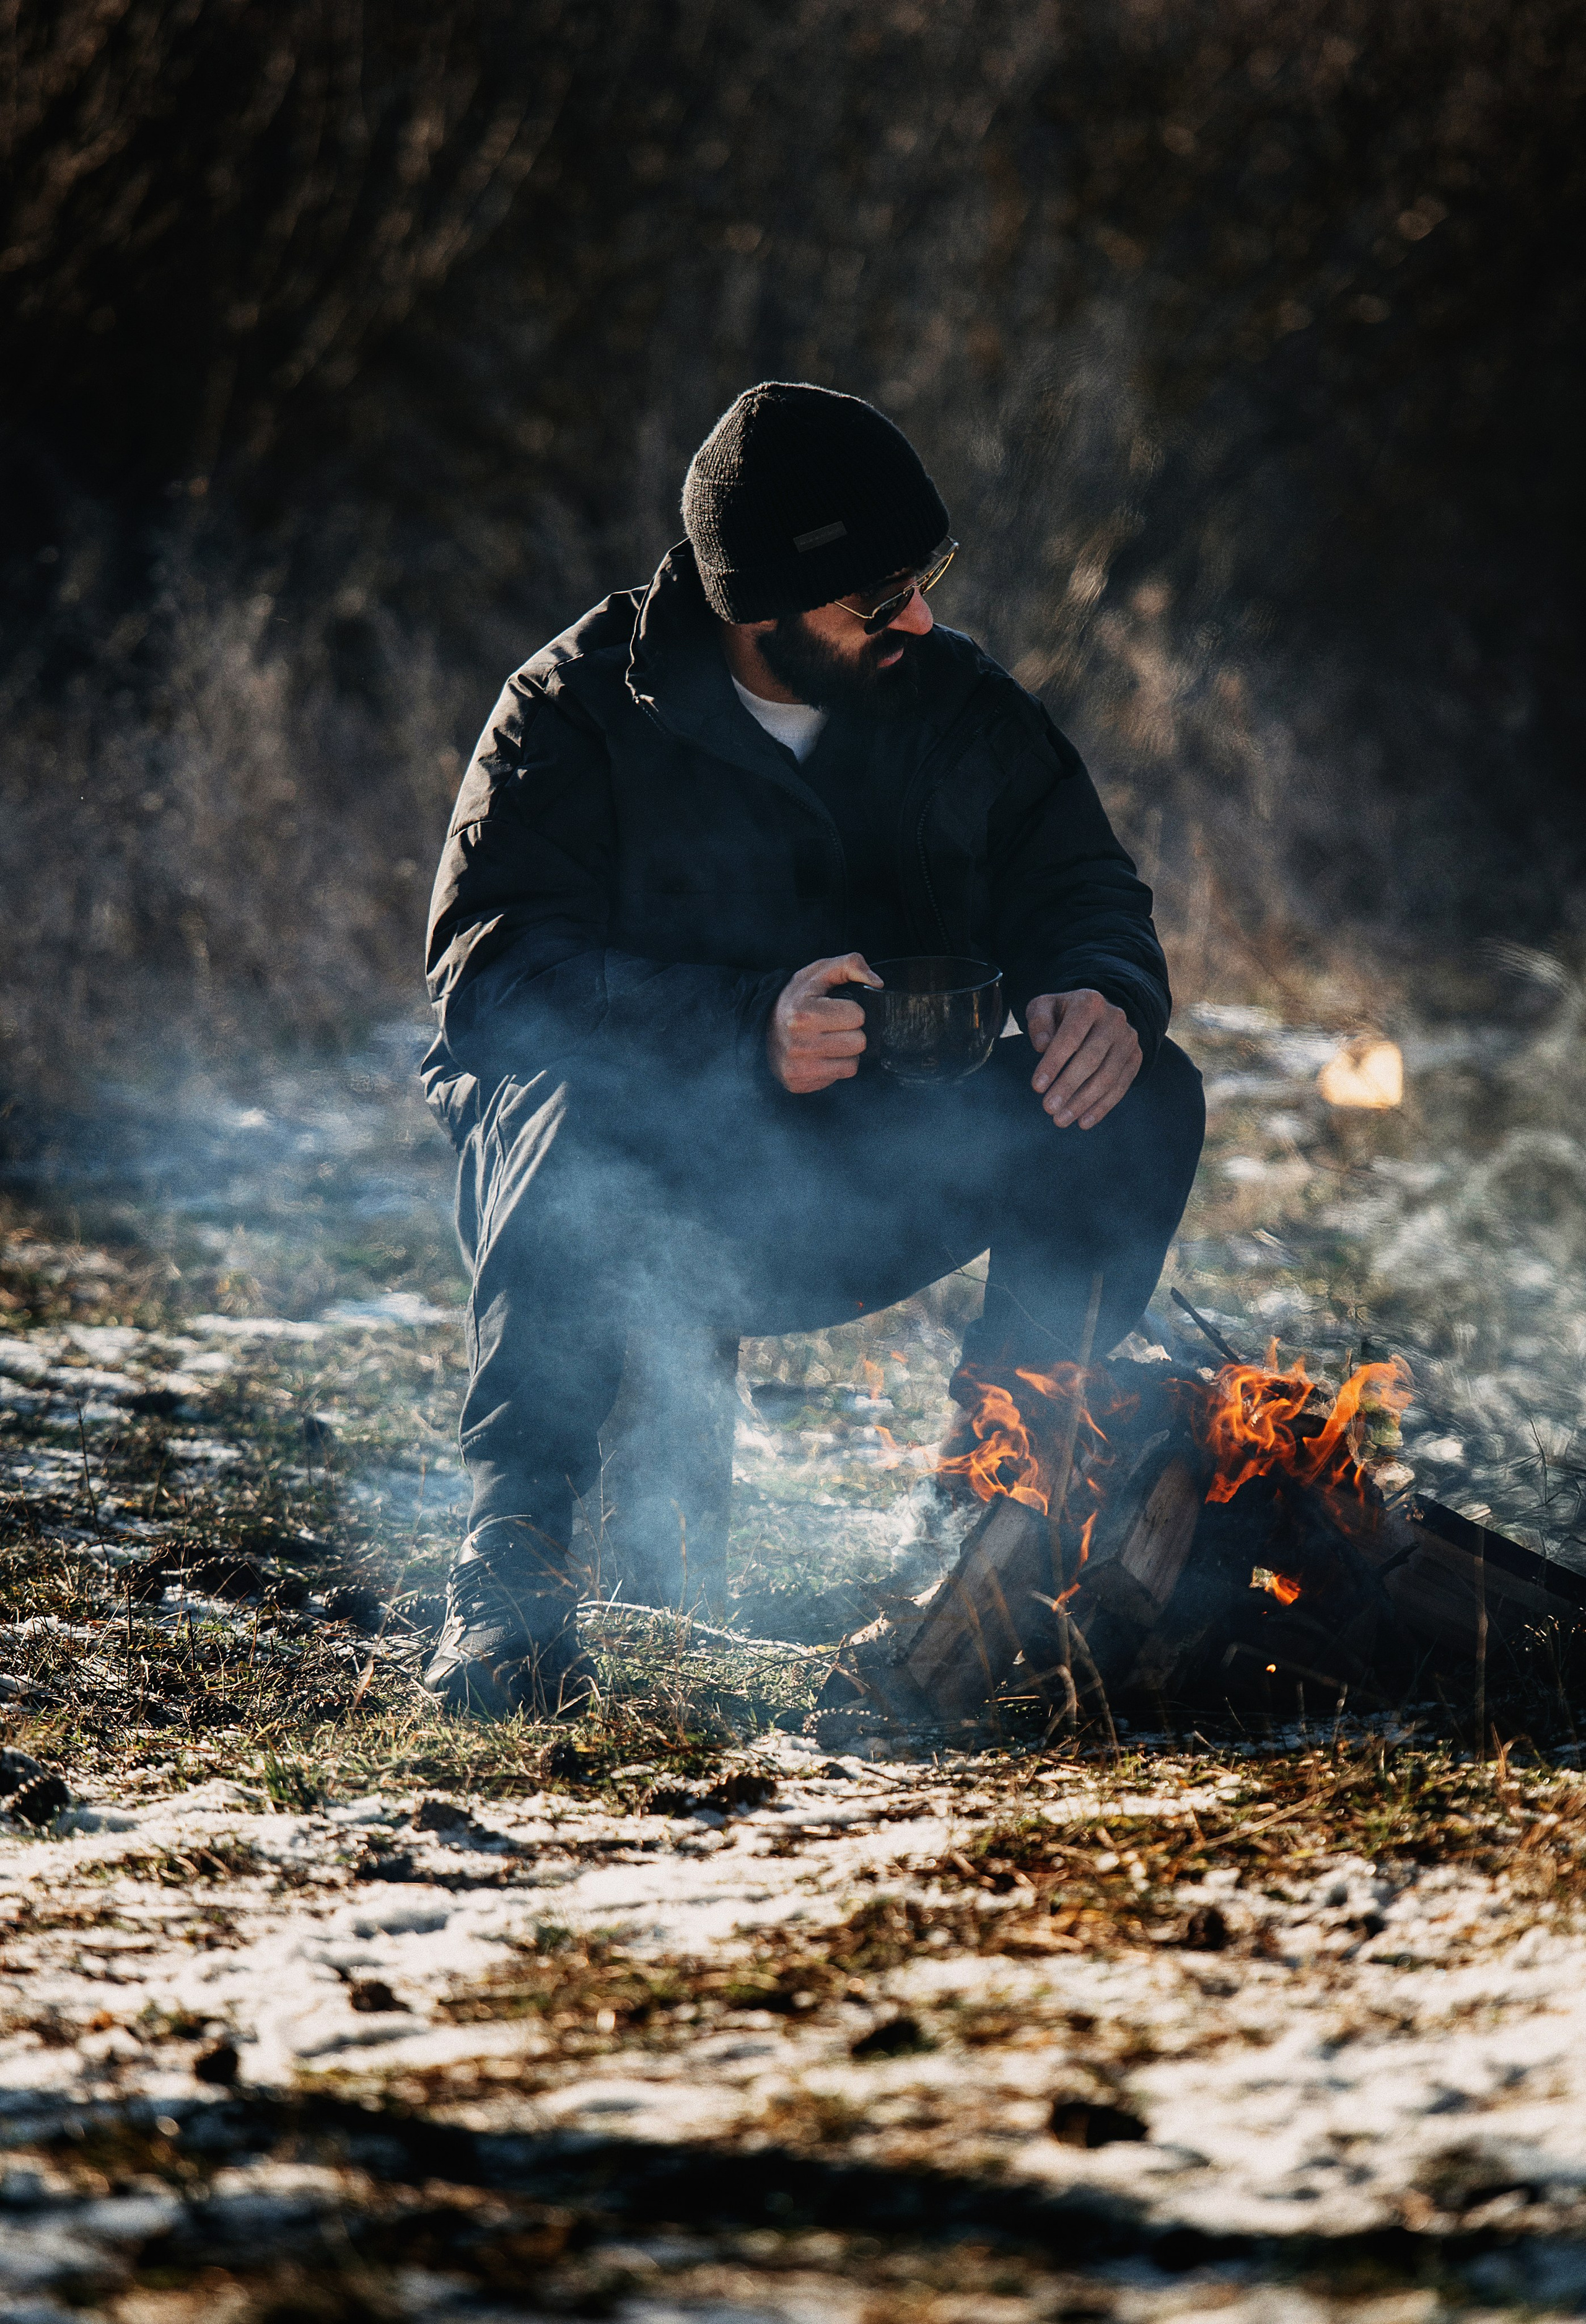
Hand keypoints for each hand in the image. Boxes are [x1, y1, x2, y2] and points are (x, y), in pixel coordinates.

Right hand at [768, 952, 881, 1092]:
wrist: (762, 1026)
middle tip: (834, 1027)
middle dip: (851, 1032)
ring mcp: (798, 1067)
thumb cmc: (797, 999)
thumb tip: (877, 982)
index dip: (852, 1010)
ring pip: (852, 1064)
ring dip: (846, 1052)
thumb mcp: (818, 972)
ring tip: (829, 1041)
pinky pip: (839, 1077)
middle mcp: (798, 1043)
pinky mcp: (798, 1083)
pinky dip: (836, 1067)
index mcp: (803, 1013)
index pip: (857, 1016)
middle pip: (859, 1042)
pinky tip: (821, 1056)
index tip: (836, 1009)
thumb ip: (849, 964)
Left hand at [1028, 988, 1141, 1128]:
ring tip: (1061, 1119)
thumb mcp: (1044, 1008)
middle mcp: (1114, 1018)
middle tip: (1048, 1109)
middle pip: (1091, 1058)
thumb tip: (1042, 1044)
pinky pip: (1122, 1085)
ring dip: (1084, 1102)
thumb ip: (1038, 1022)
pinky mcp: (1136, 1056)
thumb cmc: (1061, 1014)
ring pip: (1108, 1076)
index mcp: (1089, 1002)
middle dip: (1068, 1086)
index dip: (1053, 1063)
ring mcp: (1128, 1038)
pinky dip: (1102, 1106)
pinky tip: (1084, 1121)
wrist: (1094, 1014)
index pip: (1071, 1036)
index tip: (1037, 1087)